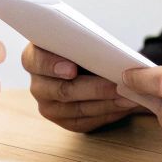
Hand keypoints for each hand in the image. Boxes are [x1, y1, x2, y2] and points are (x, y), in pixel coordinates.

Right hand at [25, 43, 139, 132]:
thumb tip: (101, 48)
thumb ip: (81, 42)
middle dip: (94, 88)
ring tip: (129, 96)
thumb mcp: (77, 39)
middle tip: (117, 84)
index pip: (37, 62)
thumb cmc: (81, 48)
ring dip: (107, 103)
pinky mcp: (65, 122)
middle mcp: (37, 85)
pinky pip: (87, 121)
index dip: (53, 66)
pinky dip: (108, 113)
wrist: (86, 66)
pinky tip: (124, 106)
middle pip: (63, 90)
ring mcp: (49, 107)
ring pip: (78, 109)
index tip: (72, 69)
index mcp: (33, 58)